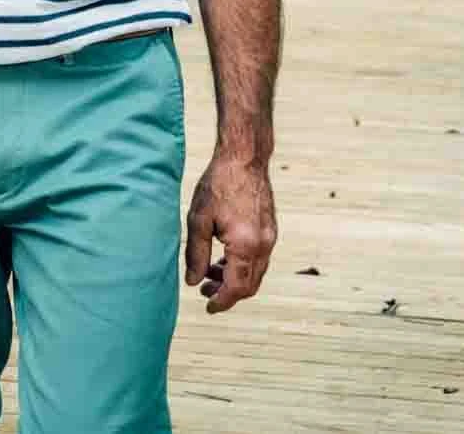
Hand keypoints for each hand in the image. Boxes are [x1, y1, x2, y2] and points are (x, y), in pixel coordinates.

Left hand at [184, 152, 276, 313]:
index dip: (221, 302)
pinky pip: (259, 259)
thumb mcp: (198, 219)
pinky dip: (243, 266)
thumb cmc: (218, 184)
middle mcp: (263, 245)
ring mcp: (270, 238)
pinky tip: (224, 257)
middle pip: (249, 286)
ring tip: (210, 273)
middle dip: (228, 294)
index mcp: (245, 246)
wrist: (244, 158)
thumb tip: (192, 282)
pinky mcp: (270, 229)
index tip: (207, 307)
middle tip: (204, 291)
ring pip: (256, 273)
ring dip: (235, 279)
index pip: (236, 288)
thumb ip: (196, 254)